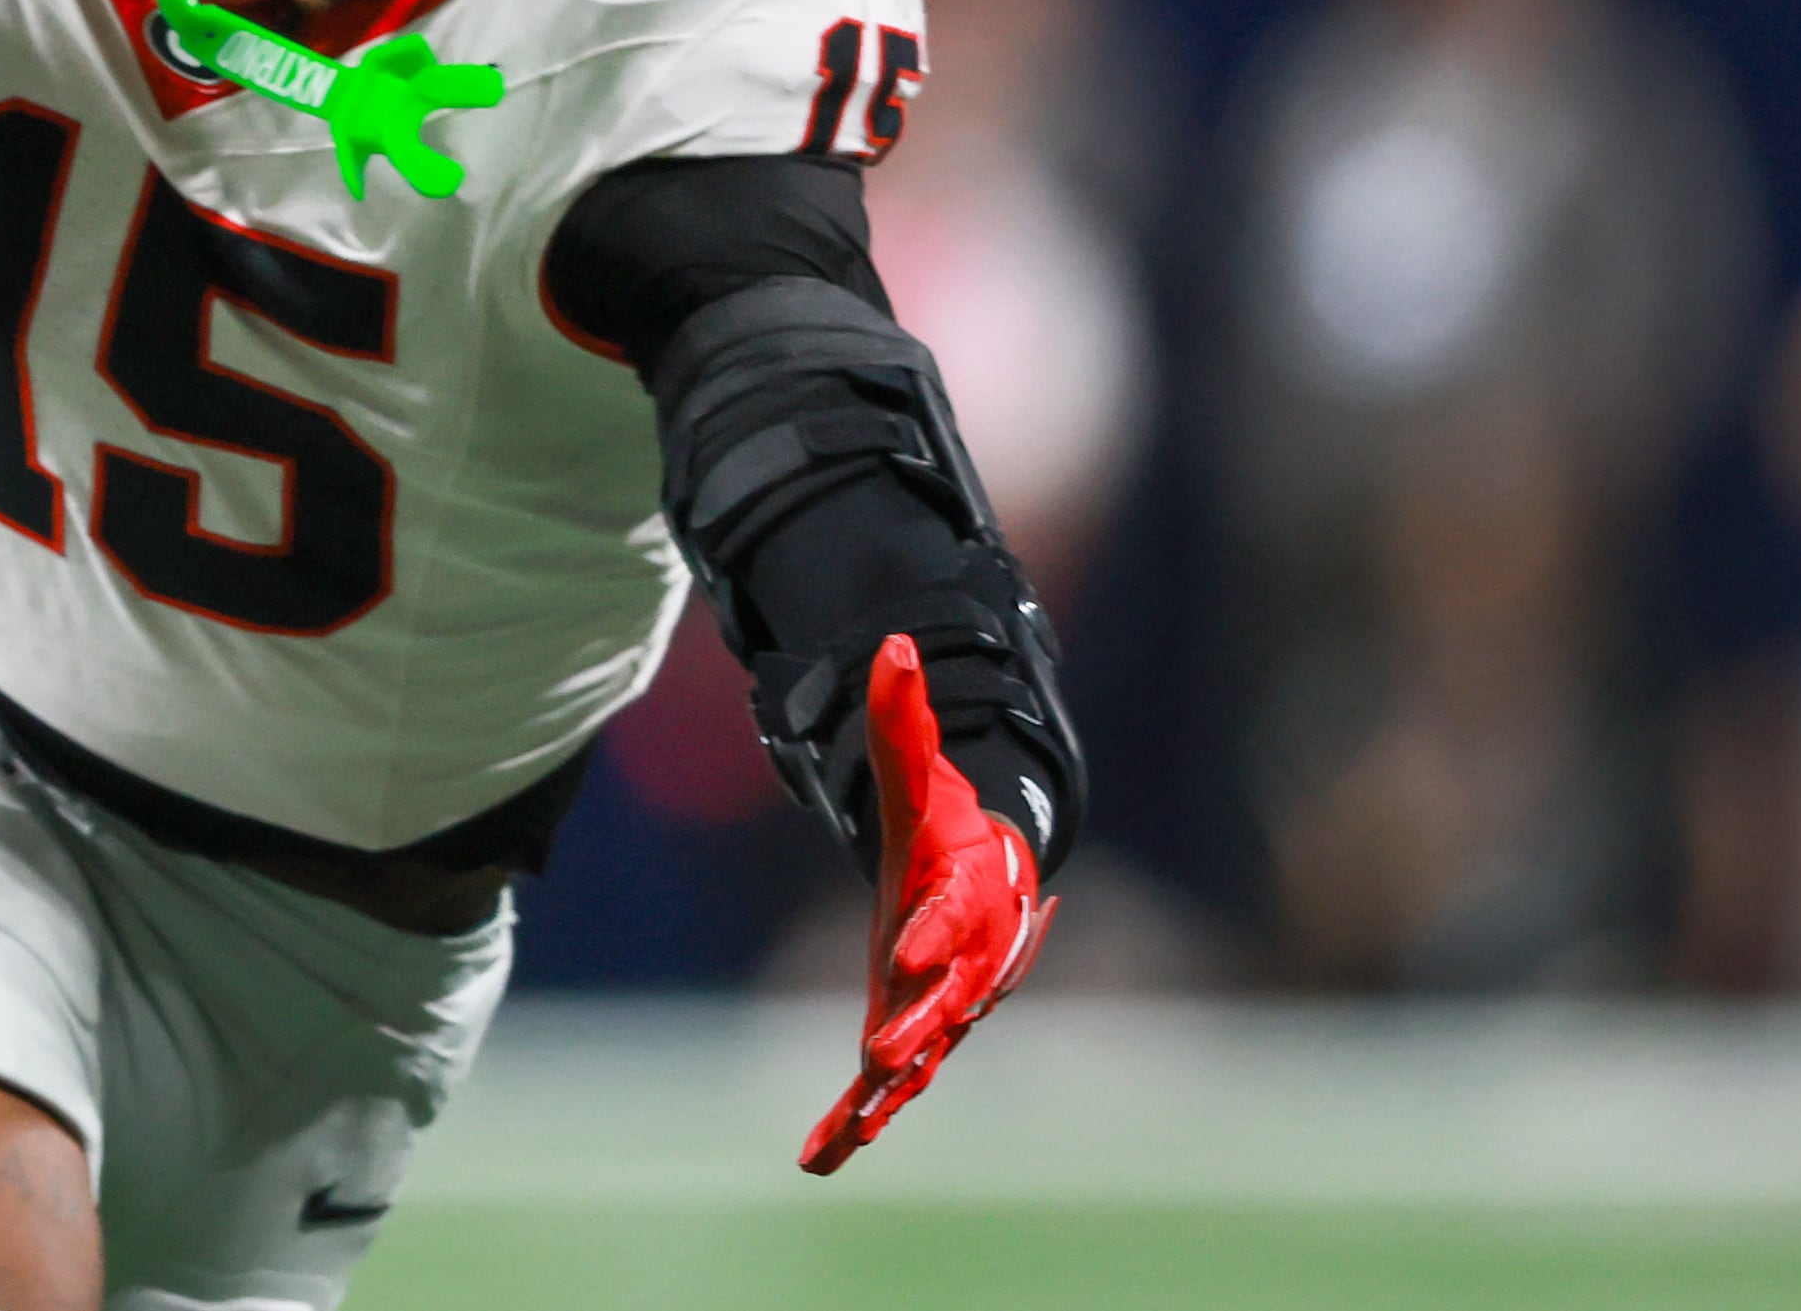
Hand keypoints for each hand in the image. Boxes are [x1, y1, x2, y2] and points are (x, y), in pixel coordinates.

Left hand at [801, 634, 1055, 1175]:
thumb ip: (902, 716)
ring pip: (913, 1059)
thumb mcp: (919, 773)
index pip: (947, 918)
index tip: (905, 952)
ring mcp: (932, 1009)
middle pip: (940, 1003)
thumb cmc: (948, 830)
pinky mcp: (904, 1037)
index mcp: (959, 900)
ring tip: (851, 1131)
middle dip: (916, 1027)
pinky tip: (818, 1160)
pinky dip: (852, 1125)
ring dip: (884, 1095)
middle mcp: (954, 966)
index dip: (928, 936)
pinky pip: (880, 1089)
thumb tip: (892, 641)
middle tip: (885, 1056)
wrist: (983, 885)